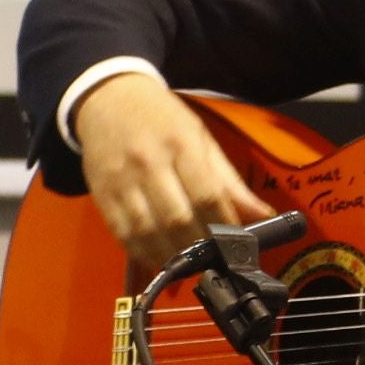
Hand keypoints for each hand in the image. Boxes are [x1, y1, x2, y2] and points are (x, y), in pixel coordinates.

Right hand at [73, 71, 275, 274]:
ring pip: (148, 232)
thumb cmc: (161, 118)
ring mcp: (121, 181)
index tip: (236, 243)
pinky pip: (123, 235)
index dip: (225, 226)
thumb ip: (230, 180)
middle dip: (200, 247)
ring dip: (172, 257)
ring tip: (190, 265)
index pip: (207, 196)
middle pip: (177, 219)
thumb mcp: (201, 138)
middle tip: (215, 260)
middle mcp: (148, 163)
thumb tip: (263, 214)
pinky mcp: (101, 195)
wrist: (107, 98)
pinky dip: (144, 254)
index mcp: (180, 144)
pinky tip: (161, 260)